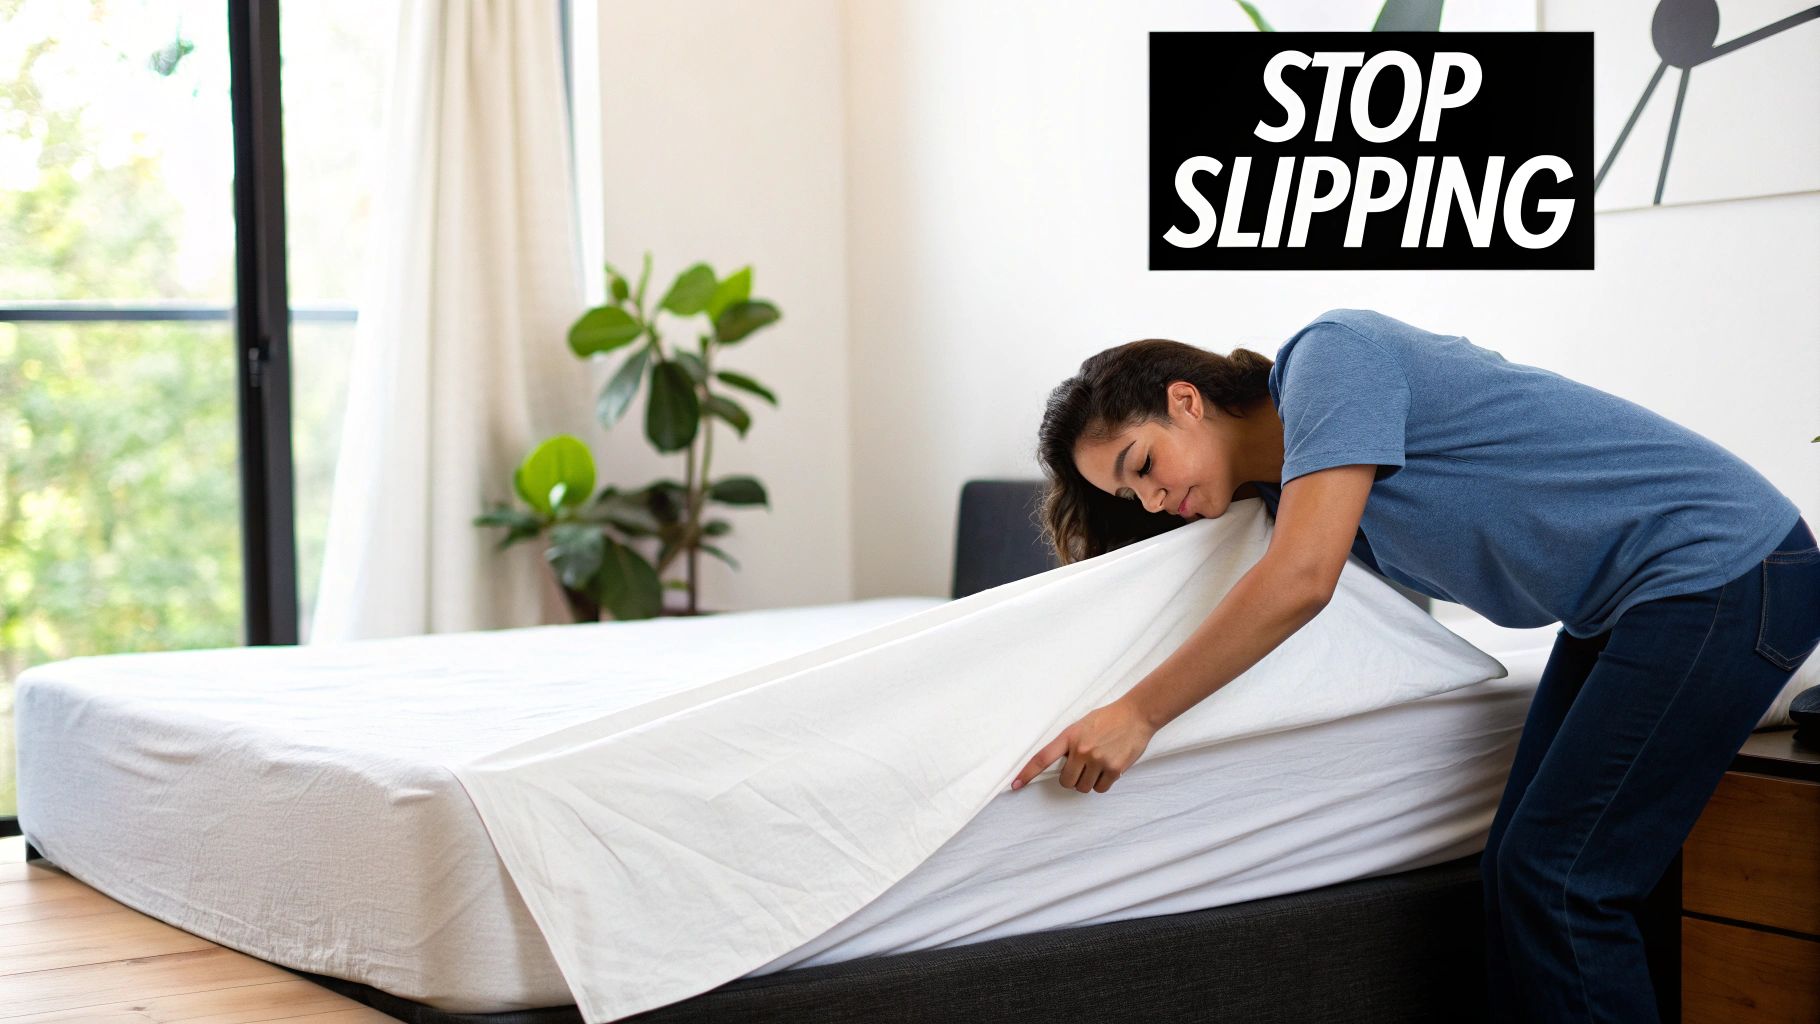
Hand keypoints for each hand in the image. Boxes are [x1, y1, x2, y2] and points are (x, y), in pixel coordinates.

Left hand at [1011, 698, 1155, 793]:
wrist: (1136, 715)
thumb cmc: (1107, 719)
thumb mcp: (1081, 726)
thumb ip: (1070, 744)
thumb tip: (1062, 765)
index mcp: (1069, 737)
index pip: (1042, 758)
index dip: (1027, 773)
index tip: (1015, 785)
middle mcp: (1081, 750)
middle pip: (1066, 782)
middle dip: (1071, 779)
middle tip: (1081, 769)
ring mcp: (1098, 760)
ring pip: (1083, 787)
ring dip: (1088, 782)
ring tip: (1098, 765)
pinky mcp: (1114, 769)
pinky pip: (1101, 788)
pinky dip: (1103, 784)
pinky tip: (1108, 769)